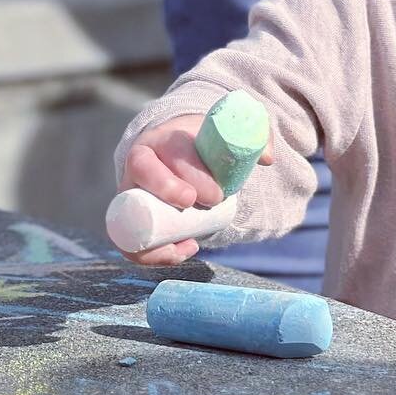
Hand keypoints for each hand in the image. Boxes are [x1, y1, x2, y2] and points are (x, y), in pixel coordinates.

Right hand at [116, 114, 273, 266]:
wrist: (180, 157)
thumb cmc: (205, 150)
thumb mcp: (228, 139)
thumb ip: (253, 140)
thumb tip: (267, 159)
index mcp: (165, 139)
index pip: (168, 150)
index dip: (190, 173)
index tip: (216, 195)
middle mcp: (140, 162)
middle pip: (143, 173)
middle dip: (172, 191)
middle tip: (208, 205)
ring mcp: (131, 191)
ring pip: (127, 214)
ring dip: (156, 233)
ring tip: (192, 242)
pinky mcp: (130, 219)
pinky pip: (130, 242)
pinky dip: (152, 254)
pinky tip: (183, 251)